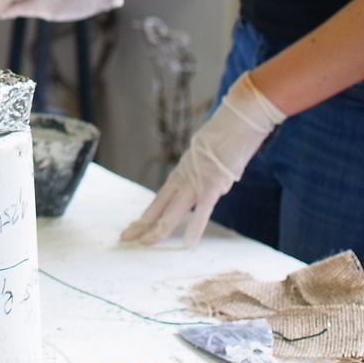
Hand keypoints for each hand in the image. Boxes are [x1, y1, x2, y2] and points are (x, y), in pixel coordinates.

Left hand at [121, 72, 284, 246]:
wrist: (237, 120)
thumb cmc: (225, 136)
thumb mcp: (206, 156)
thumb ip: (202, 172)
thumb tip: (207, 182)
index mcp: (182, 174)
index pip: (159, 200)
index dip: (146, 216)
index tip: (134, 229)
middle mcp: (184, 178)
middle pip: (159, 207)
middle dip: (142, 226)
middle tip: (126, 239)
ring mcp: (197, 182)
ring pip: (174, 211)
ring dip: (159, 229)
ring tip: (145, 243)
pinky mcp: (214, 184)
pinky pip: (203, 210)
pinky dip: (196, 227)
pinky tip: (188, 243)